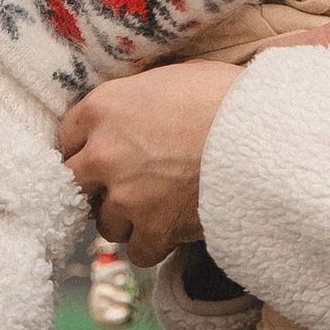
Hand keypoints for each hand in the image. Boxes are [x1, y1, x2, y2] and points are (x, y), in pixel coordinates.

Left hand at [59, 60, 240, 260]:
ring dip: (126, 218)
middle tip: (123, 185)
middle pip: (75, 184)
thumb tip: (132, 112)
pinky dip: (153, 245)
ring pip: (105, 223)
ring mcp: (126, 195)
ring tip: (155, 207)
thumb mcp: (170, 78)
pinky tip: (171, 230)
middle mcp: (103, 153)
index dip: (85, 148)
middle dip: (97, 186)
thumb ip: (136, 100)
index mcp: (102, 108)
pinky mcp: (155, 228)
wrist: (264, 133)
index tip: (100, 155)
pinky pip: (138, 251)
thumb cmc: (224, 96)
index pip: (65, 137)